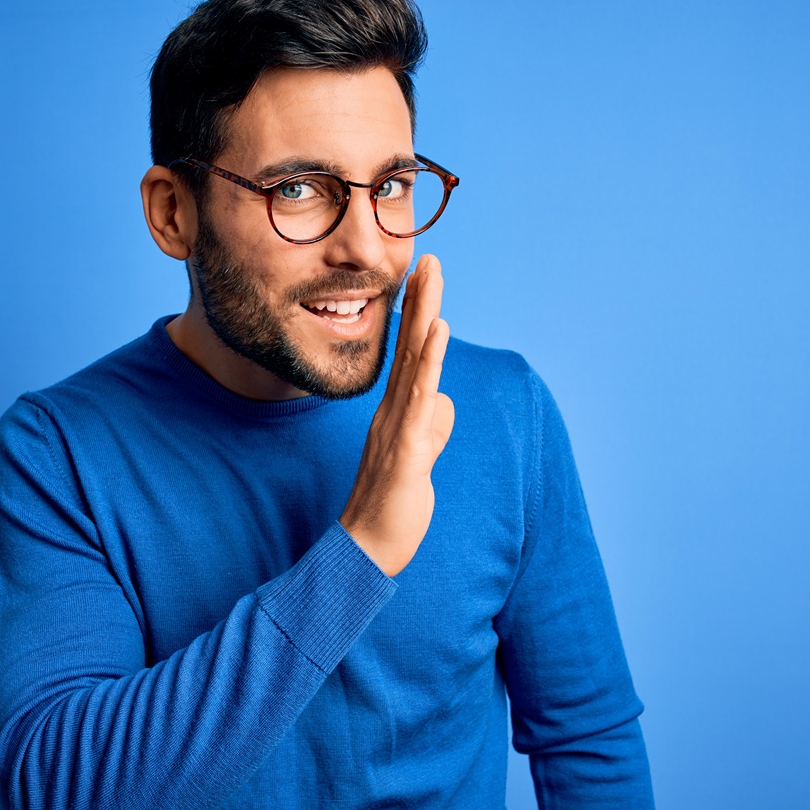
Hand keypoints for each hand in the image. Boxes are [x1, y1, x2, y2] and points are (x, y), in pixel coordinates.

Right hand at [339, 254, 455, 575]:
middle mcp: (390, 411)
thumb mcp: (418, 461)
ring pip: (414, 362)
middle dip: (420, 301)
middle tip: (430, 259)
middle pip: (410, 347)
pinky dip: (430, 360)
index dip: (418, 318)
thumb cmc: (391, 509)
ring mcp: (394, 426)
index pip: (410, 358)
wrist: (367, 550)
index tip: (424, 281)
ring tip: (431, 277)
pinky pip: (417, 396)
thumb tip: (443, 402)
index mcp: (395, 414)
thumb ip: (430, 429)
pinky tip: (438, 330)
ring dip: (424, 316)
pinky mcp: (403, 447)